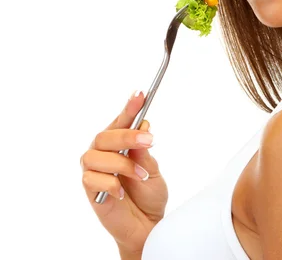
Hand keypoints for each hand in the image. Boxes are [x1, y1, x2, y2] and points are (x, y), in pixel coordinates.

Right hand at [81, 91, 167, 255]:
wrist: (147, 225)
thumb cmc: (149, 195)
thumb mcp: (153, 170)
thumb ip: (144, 153)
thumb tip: (143, 126)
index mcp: (120, 144)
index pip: (122, 121)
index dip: (130, 107)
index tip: (141, 94)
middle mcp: (104, 154)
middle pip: (104, 136)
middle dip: (127, 135)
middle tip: (150, 140)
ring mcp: (95, 171)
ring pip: (95, 156)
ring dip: (122, 163)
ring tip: (141, 175)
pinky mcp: (90, 190)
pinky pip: (92, 179)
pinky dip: (111, 183)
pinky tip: (122, 191)